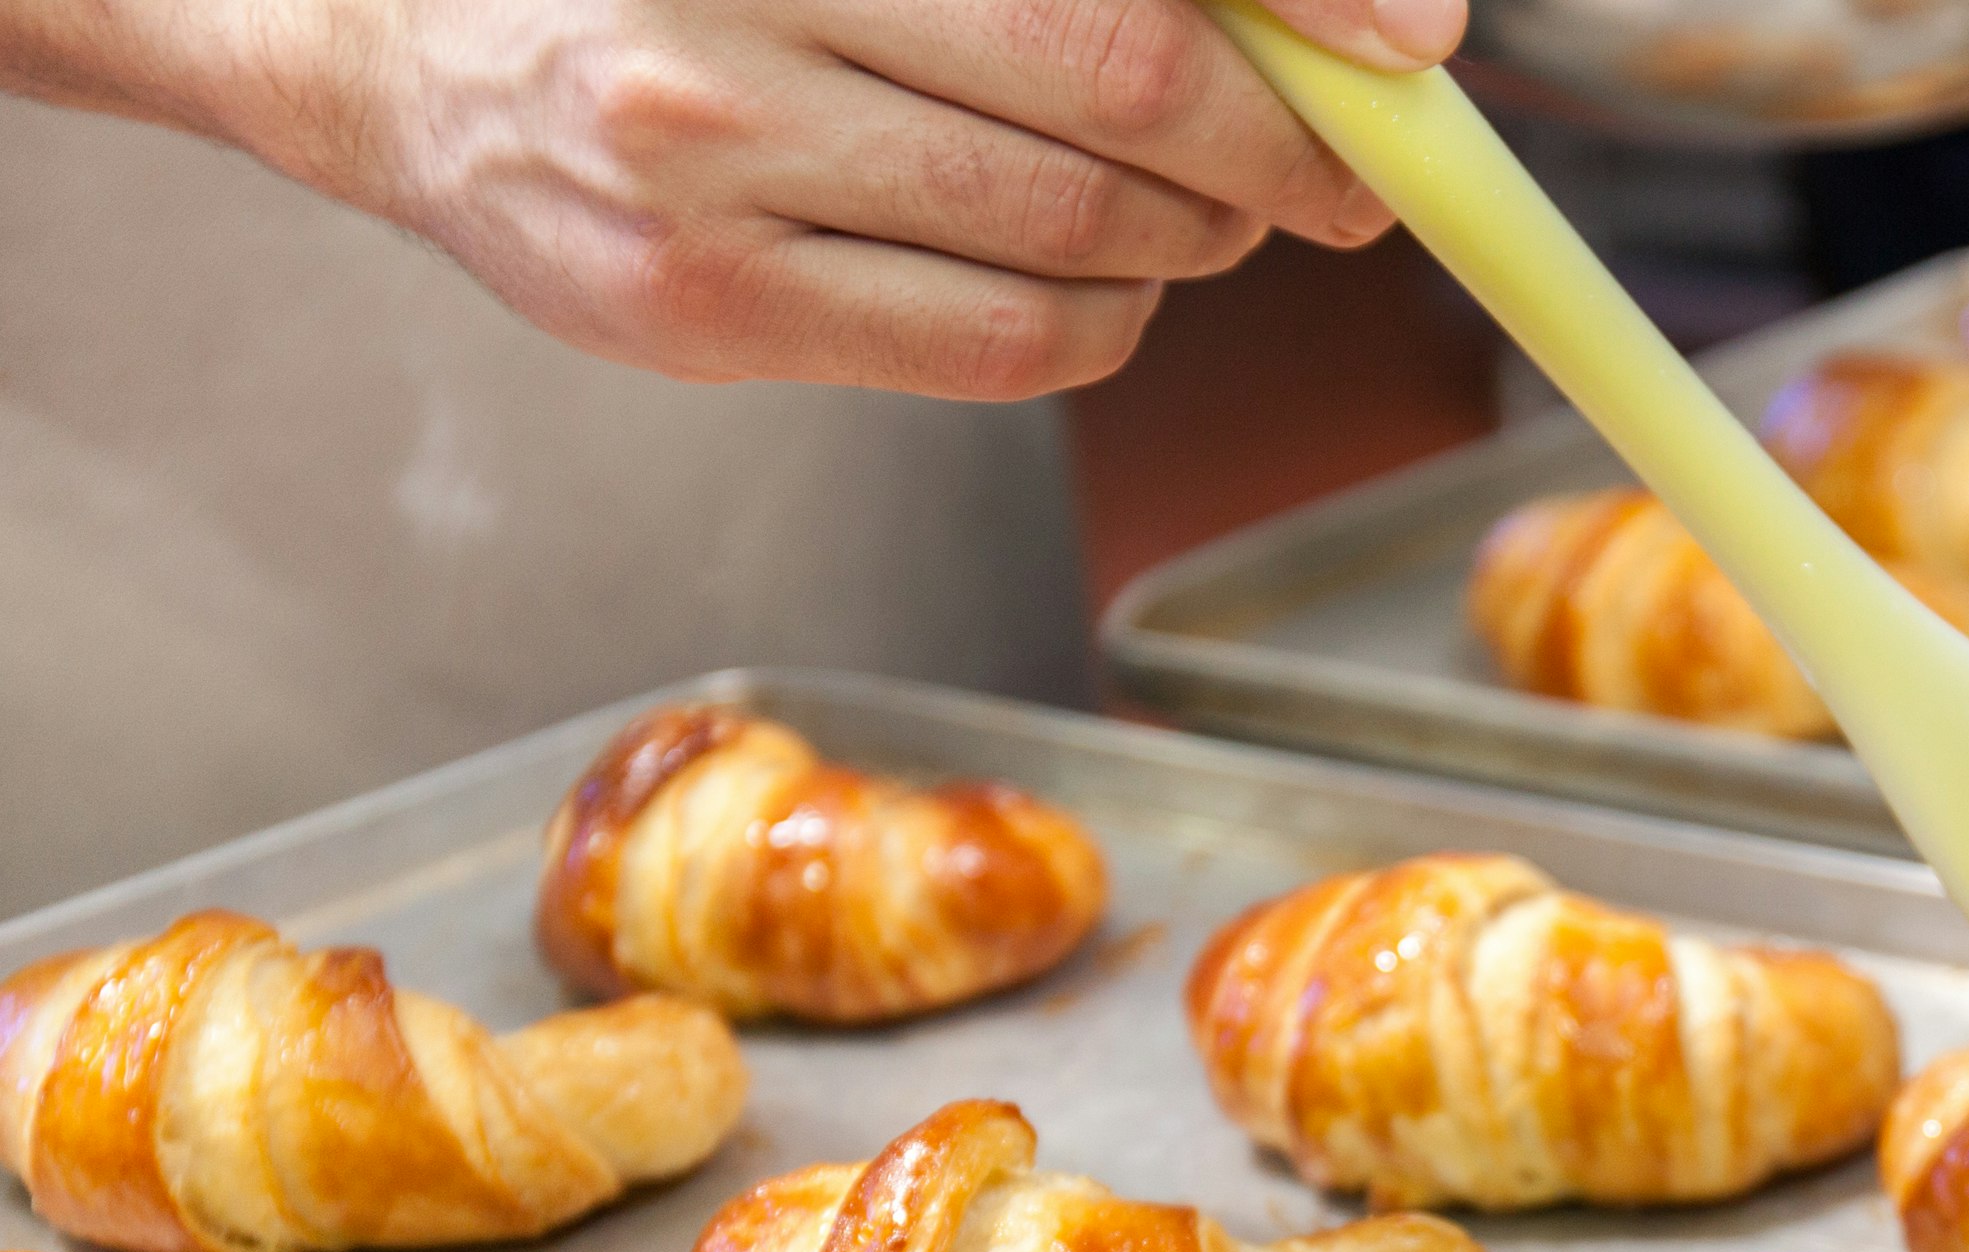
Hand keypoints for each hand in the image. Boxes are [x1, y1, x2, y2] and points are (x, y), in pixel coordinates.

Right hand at [5, 0, 1461, 396]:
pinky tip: (1083, 268)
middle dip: (1280, 150)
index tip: (1412, 52)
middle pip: (1123, 103)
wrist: (403, 35)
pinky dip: (1097, 318)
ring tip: (1192, 202)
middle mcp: (740, 19)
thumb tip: (1346, 16)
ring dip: (1191, 236)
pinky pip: (999, 347)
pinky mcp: (704, 312)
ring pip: (1077, 242)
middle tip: (1336, 167)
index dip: (1299, 17)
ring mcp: (712, 174)